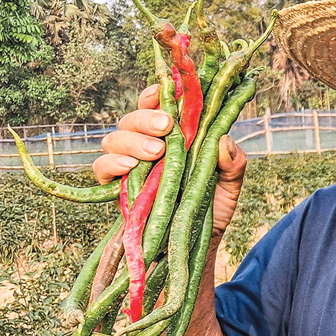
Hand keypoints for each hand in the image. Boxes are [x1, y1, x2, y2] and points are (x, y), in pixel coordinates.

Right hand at [93, 84, 246, 236]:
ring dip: (131, 140)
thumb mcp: (231, 185)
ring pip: (114, 138)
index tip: (164, 91)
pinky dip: (111, 164)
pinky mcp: (116, 188)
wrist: (198, 245)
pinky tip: (128, 166)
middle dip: (147, 117)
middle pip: (133, 118)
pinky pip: (102, 169)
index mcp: (174, 136)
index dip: (157, 94)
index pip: (158, 105)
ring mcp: (130, 165)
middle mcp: (148, 145)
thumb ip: (233, 163)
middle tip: (166, 126)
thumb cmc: (212, 207)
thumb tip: (223, 141)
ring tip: (155, 152)